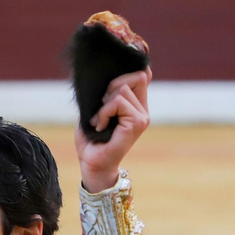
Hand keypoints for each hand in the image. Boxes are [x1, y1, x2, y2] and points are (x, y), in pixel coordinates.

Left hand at [75, 67, 150, 192]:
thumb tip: (102, 70)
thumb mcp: (96, 110)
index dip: (129, 70)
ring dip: (104, 104)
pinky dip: (104, 112)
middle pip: (134, 76)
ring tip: (99, 121)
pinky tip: (100, 126)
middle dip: (111, 87)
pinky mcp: (138, 123)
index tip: (110, 84)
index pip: (143, 74)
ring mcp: (143, 117)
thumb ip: (105, 92)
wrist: (92, 164)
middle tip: (101, 108)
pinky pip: (118, 101)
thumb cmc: (92, 139)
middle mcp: (143, 110)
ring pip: (122, 89)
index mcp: (136, 105)